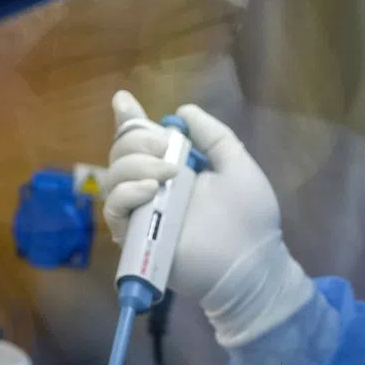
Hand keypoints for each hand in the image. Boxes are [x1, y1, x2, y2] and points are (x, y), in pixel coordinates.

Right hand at [100, 92, 314, 346]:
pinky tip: (151, 190)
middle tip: (166, 149)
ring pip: (113, 176)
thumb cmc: (250, 217)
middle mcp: (156, 186)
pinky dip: (127, 193)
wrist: (251, 263)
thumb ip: (213, 136)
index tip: (124, 101)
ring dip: (135, 164)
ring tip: (167, 174)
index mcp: (178, 168)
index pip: (144, 141)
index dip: (130, 121)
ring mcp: (145, 211)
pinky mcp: (137, 236)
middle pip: (122, 153)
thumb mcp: (237, 164)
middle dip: (138, 140)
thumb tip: (184, 112)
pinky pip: (114, 209)